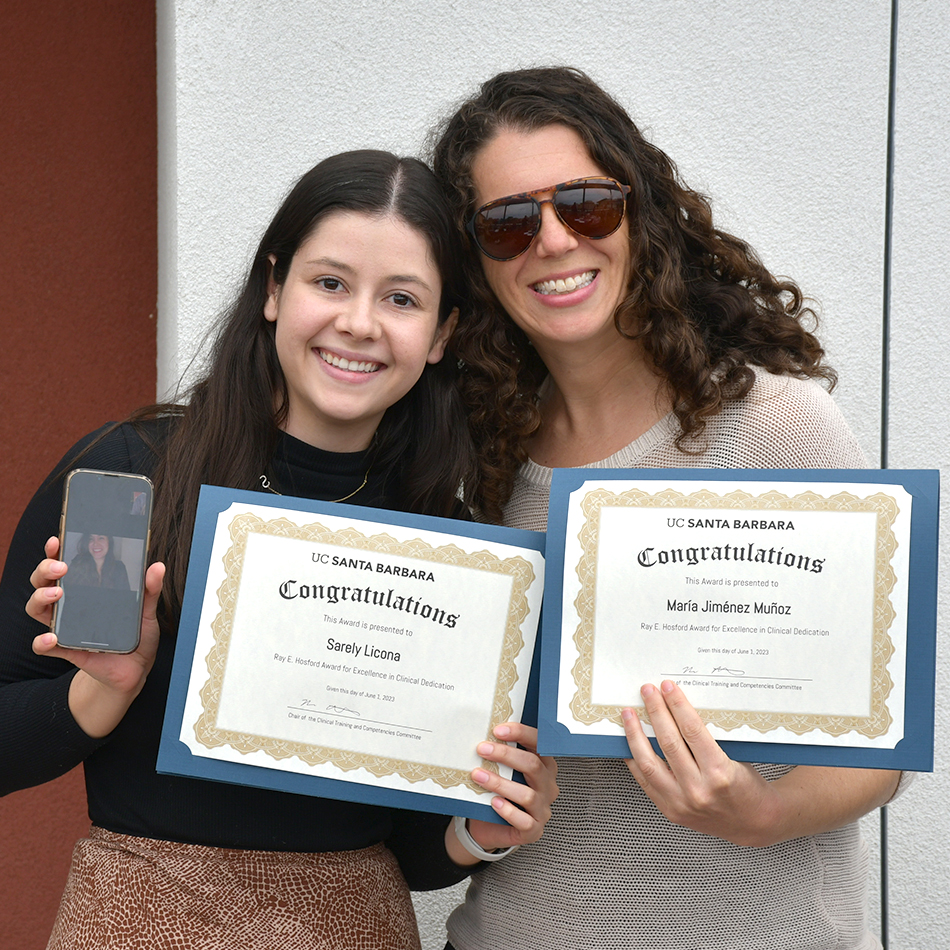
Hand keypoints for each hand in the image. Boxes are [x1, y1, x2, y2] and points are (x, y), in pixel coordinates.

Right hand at [27, 535, 165, 737]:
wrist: (135, 668)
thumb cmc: (136, 635)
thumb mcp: (146, 610)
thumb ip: (150, 589)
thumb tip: (156, 567)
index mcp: (86, 590)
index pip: (64, 565)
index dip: (56, 552)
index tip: (58, 541)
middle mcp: (70, 605)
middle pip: (43, 581)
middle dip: (45, 569)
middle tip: (61, 567)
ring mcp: (65, 626)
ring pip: (36, 607)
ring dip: (40, 597)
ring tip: (57, 594)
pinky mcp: (66, 649)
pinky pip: (44, 645)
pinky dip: (43, 641)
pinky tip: (53, 637)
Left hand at [447, 722, 557, 863]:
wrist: (489, 825)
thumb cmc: (498, 791)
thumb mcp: (502, 770)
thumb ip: (501, 755)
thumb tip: (484, 735)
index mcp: (544, 765)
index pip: (539, 743)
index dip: (520, 733)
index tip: (497, 730)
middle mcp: (548, 785)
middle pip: (533, 765)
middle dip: (506, 755)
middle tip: (482, 749)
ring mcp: (543, 809)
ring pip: (527, 795)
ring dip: (500, 783)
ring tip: (478, 776)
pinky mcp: (534, 830)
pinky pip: (525, 821)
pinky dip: (508, 811)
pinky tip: (494, 803)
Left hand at [622, 679, 779, 845]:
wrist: (755, 823)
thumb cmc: (748, 787)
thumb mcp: (735, 757)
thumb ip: (708, 739)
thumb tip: (679, 709)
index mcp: (720, 773)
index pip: (692, 731)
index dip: (677, 705)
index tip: (668, 687)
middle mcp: (699, 790)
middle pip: (669, 742)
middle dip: (655, 712)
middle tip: (648, 691)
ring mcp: (682, 803)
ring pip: (650, 762)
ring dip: (635, 734)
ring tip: (629, 714)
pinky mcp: (671, 811)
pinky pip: (645, 781)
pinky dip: (635, 759)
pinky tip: (629, 743)